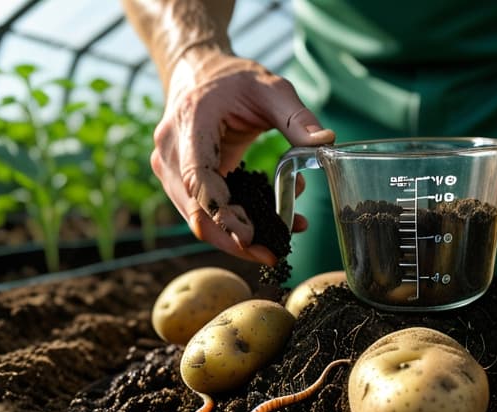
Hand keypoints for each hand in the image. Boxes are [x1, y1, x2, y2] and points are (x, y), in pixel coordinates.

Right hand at [151, 51, 334, 264]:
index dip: (221, 209)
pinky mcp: (180, 182)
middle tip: (272, 254)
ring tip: (278, 244)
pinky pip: (203, 212)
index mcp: (191, 122)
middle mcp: (172, 151)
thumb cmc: (234, 78)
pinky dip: (233, 225)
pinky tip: (268, 227)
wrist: (198, 72)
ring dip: (235, 237)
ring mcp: (171, 169)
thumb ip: (296, 116)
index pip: (199, 176)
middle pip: (195, 210)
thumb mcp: (270, 87)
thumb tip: (326, 141)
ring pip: (196, 219)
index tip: (248, 233)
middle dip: (233, 239)